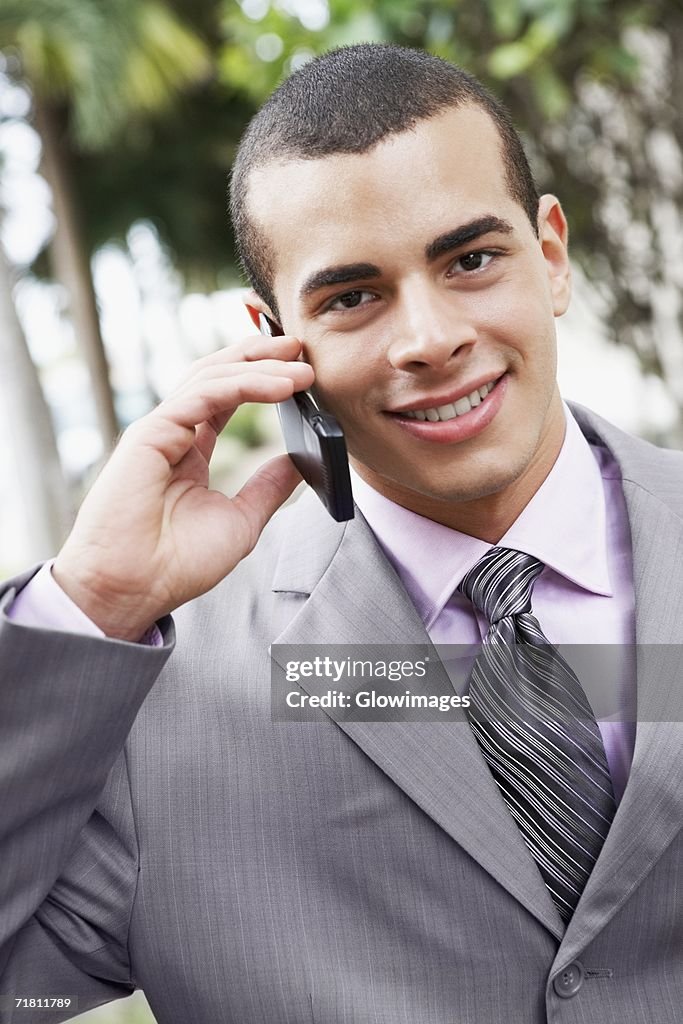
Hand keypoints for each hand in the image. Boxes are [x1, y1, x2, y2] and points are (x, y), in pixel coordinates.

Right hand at [52, 335, 314, 640]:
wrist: (133, 590)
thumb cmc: (176, 564)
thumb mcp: (241, 521)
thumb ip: (267, 487)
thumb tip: (298, 460)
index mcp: (191, 450)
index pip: (228, 398)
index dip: (263, 378)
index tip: (302, 371)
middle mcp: (175, 433)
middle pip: (219, 376)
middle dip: (260, 356)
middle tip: (301, 347)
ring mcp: (161, 430)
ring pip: (213, 378)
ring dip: (260, 367)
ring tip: (301, 367)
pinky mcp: (151, 433)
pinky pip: (204, 396)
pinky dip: (245, 385)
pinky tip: (281, 386)